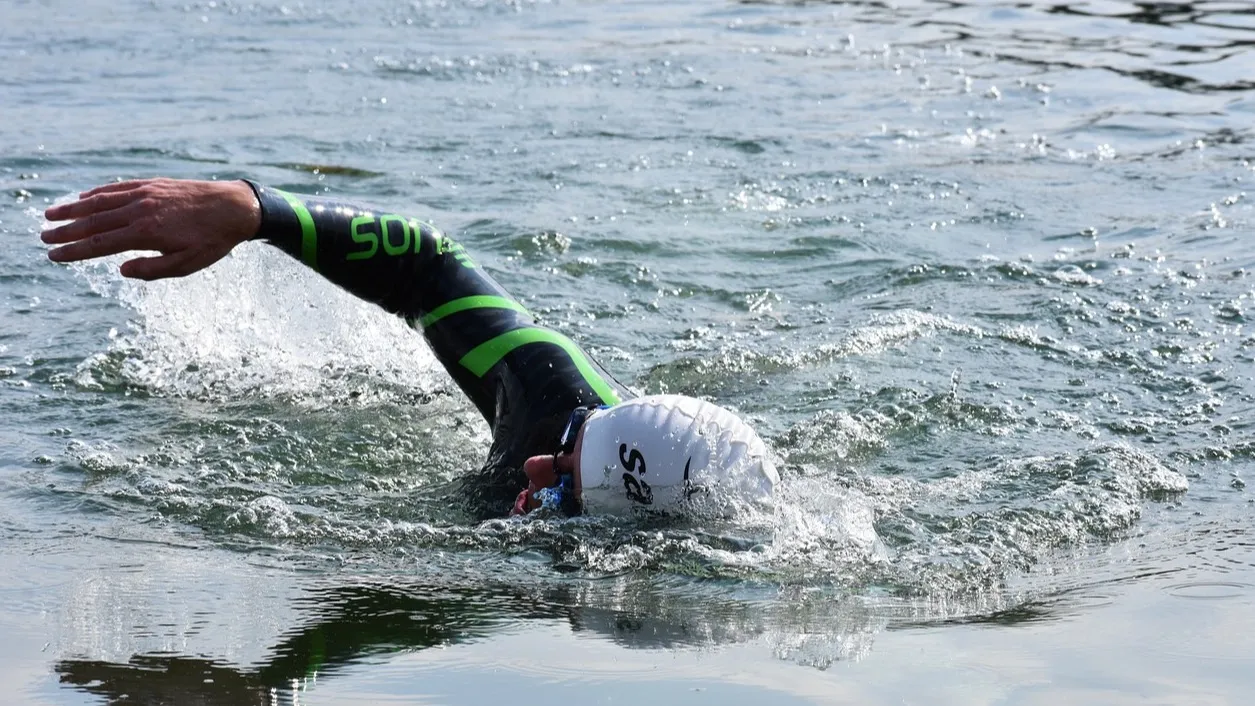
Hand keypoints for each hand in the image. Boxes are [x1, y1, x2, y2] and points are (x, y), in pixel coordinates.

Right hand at [42, 178, 260, 279]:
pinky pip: (118, 187)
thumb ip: (152, 270)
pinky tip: (85, 197)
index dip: (74, 251)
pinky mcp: (153, 184)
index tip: (54, 256)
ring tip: (52, 214)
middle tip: (43, 236)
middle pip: (93, 222)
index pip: (100, 244)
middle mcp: (141, 210)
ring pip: (101, 201)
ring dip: (74, 208)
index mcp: (146, 233)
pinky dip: (98, 193)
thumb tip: (121, 269)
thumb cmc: (213, 240)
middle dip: (66, 230)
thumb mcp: (187, 265)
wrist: (236, 207)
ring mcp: (145, 194)